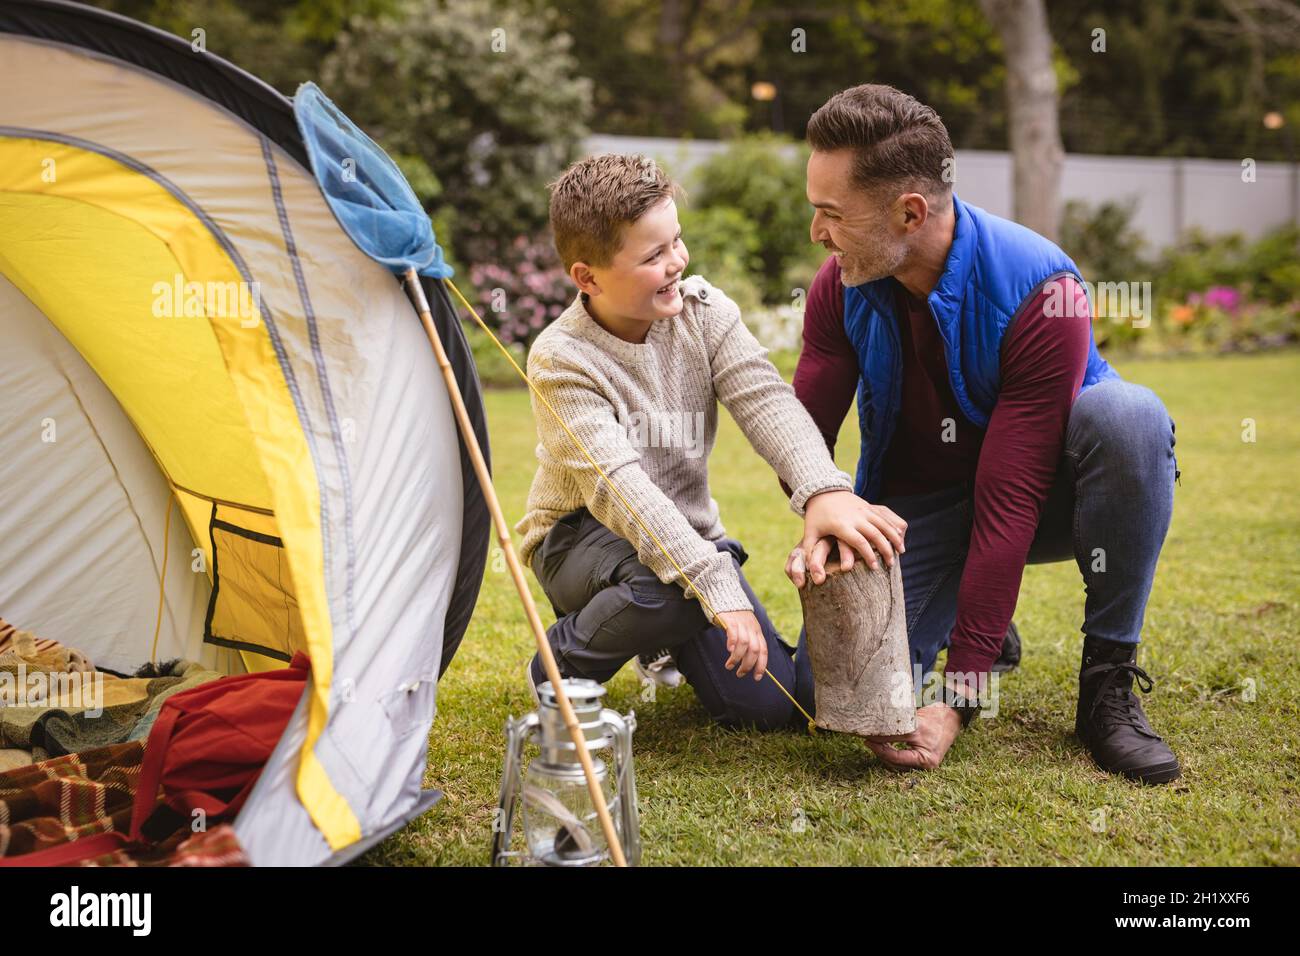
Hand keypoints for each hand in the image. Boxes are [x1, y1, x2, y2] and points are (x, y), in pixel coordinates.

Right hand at [715, 610, 767, 679]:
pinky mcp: (730, 619)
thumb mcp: (746, 628)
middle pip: (754, 649)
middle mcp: (751, 628)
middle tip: (740, 673)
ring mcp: (741, 623)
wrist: (726, 595)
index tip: (757, 677)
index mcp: (757, 631)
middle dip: (748, 665)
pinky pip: (733, 632)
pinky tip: (728, 650)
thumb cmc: (735, 616)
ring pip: (744, 643)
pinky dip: (732, 642)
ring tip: (729, 666)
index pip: (763, 650)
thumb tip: (749, 661)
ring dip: (737, 658)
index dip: (761, 665)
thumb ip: (748, 641)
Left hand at [789, 490, 906, 586]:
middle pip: (875, 533)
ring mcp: (864, 509)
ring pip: (884, 524)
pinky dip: (894, 526)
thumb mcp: (810, 534)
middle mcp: (855, 516)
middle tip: (891, 565)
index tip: (875, 568)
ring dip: (894, 538)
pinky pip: (886, 515)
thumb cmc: (816, 516)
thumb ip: (810, 554)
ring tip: (901, 552)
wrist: (822, 490)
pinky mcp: (869, 505)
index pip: (859, 541)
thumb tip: (815, 579)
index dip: (868, 555)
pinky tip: (900, 536)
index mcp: (841, 525)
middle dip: (886, 550)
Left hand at [863, 703, 961, 769]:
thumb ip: (894, 733)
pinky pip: (902, 759)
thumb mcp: (914, 726)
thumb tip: (873, 735)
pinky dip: (892, 752)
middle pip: (896, 763)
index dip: (880, 749)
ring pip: (897, 762)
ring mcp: (923, 763)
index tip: (868, 740)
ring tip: (874, 742)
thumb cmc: (936, 719)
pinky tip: (883, 744)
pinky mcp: (920, 758)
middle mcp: (925, 766)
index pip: (896, 758)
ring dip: (884, 753)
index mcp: (926, 760)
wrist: (951, 715)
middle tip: (868, 740)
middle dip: (881, 752)